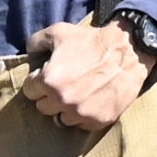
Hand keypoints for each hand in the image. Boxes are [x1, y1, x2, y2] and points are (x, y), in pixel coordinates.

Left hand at [21, 19, 146, 133]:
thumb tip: (28, 54)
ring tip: (76, 94)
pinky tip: (89, 100)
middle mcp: (63, 101)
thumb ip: (35, 42)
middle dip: (49, 96)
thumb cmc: (91, 40)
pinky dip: (82, 115)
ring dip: (65, 108)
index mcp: (49, 81)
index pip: (29, 91)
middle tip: (62, 84)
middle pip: (43, 107)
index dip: (38, 81)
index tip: (48, 76)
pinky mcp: (98, 121)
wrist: (128, 51)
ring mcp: (81, 113)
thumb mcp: (59, 32)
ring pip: (61, 119)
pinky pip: (81, 124)